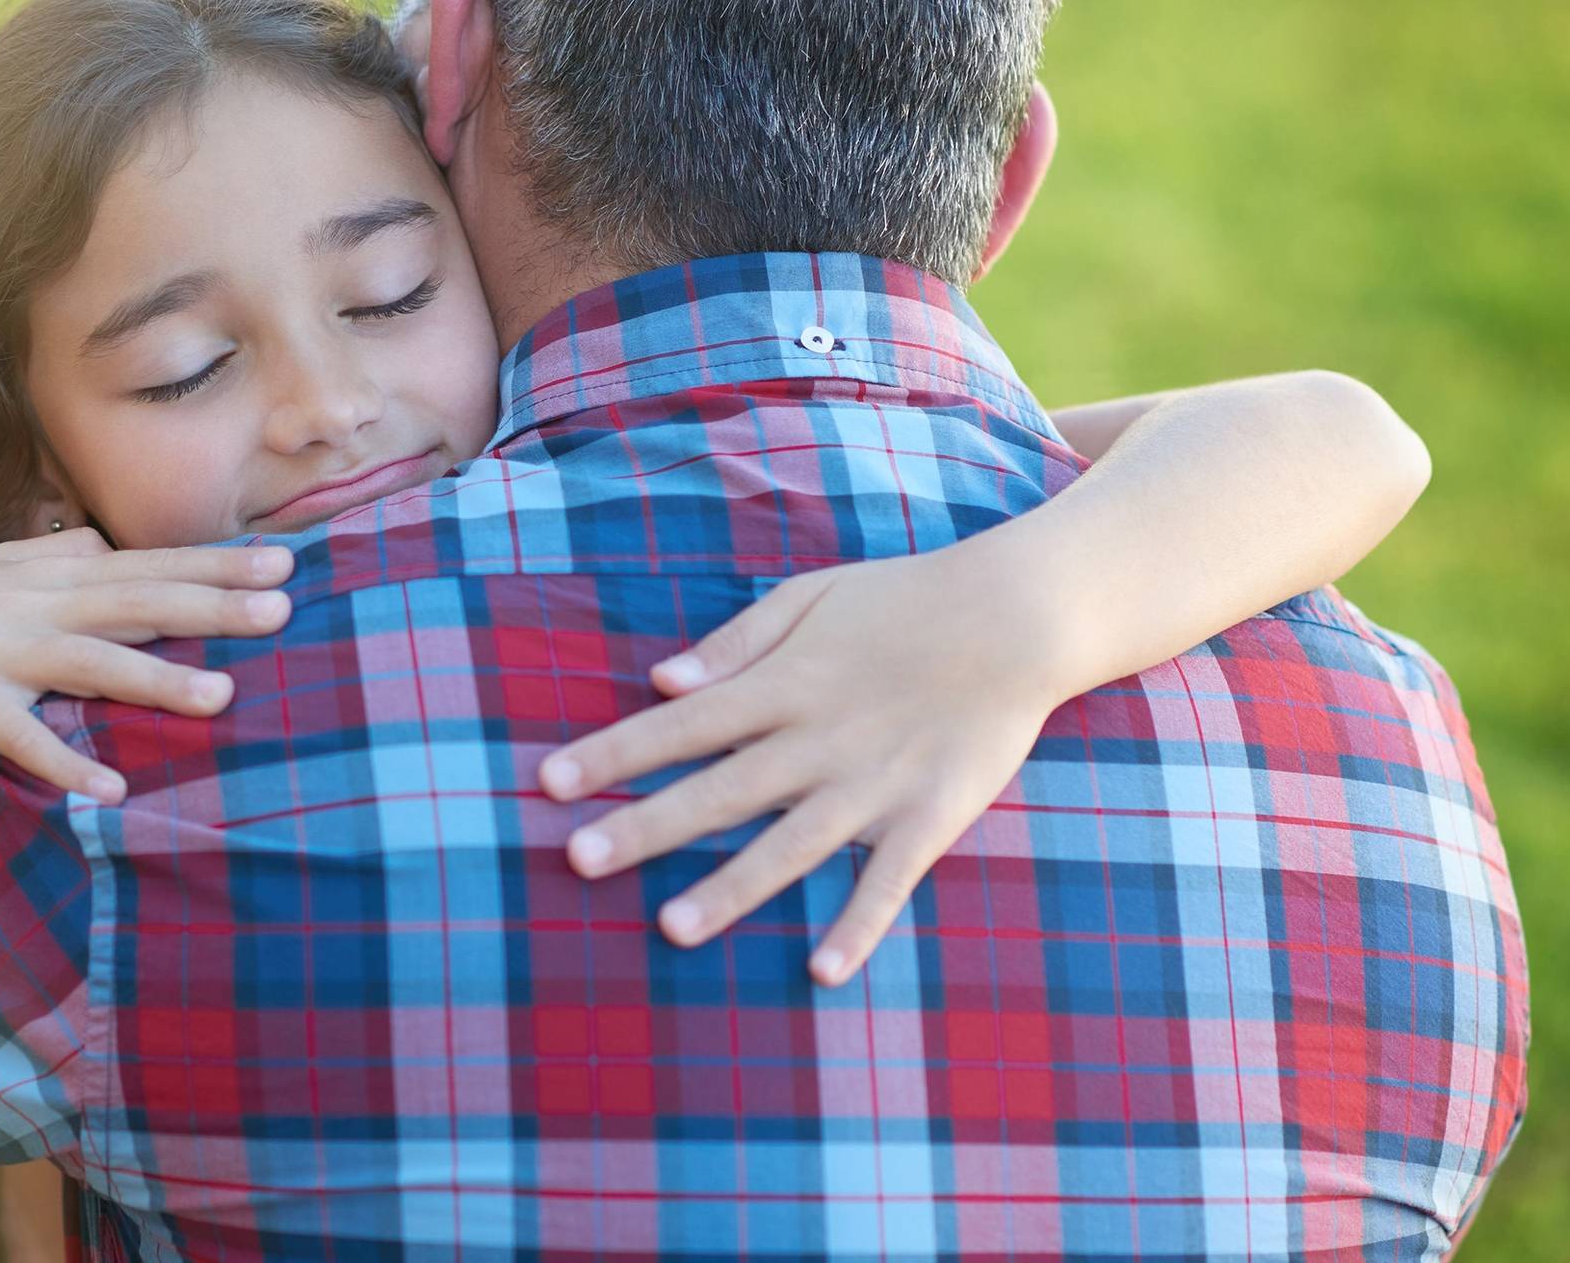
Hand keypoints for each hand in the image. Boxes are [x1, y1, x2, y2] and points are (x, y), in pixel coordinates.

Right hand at [0, 528, 294, 801]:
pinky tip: (111, 787)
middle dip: (212, 604)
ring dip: (155, 678)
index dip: (215, 564)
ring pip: (87, 663)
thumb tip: (103, 542)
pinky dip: (63, 762)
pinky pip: (20, 737)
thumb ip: (49, 556)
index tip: (286, 563)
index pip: (146, 565)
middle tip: (284, 609)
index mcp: (43, 578)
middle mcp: (28, 604)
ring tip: (222, 695)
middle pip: (134, 601)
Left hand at [536, 548, 1076, 983]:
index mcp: (783, 683)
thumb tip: (661, 680)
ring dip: (730, 888)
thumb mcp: (812, 596)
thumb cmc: (905, 601)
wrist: (1020, 615)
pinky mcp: (929, 817)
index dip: (614, 754)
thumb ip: (737, 645)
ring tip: (670, 928)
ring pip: (790, 846)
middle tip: (577, 860)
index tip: (549, 783)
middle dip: (645, 827)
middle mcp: (818, 739)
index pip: (680, 724)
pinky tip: (822, 972)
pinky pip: (888, 882)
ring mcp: (873, 785)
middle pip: (718, 790)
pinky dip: (860, 926)